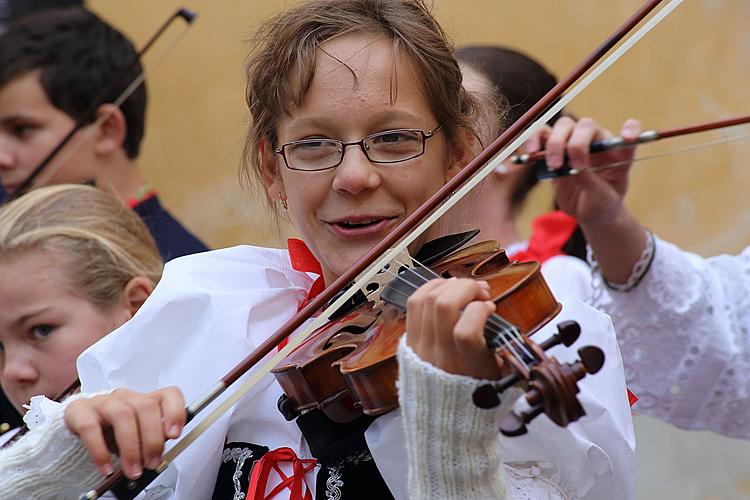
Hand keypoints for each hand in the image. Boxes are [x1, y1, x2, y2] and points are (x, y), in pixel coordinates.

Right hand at [64, 387, 185, 479]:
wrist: (79, 424)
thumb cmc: (114, 430)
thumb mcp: (137, 436)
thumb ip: (152, 440)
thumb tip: (161, 456)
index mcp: (145, 400)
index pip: (168, 394)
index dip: (175, 412)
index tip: (174, 434)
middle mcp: (126, 397)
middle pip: (146, 407)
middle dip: (152, 439)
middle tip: (151, 463)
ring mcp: (103, 402)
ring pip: (122, 415)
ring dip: (130, 448)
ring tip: (132, 470)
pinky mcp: (80, 411)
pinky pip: (90, 427)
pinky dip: (100, 451)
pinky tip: (106, 468)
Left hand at [405, 278, 502, 379]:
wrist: (445, 413)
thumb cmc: (475, 389)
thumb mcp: (497, 372)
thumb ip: (496, 342)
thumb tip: (486, 306)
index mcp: (468, 368)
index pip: (466, 332)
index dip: (479, 310)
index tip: (490, 308)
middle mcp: (440, 356)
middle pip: (443, 306)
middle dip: (466, 287)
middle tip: (480, 291)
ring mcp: (421, 347)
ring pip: (426, 299)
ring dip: (449, 285)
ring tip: (464, 287)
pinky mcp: (410, 340)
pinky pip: (413, 303)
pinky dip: (430, 288)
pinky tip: (446, 288)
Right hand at [525, 116, 640, 225]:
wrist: (588, 212)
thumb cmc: (603, 204)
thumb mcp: (603, 198)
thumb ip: (590, 181)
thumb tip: (572, 168)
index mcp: (617, 151)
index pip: (630, 130)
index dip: (631, 129)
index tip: (628, 138)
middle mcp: (597, 142)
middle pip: (585, 125)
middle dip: (577, 143)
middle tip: (574, 166)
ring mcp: (574, 144)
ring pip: (563, 126)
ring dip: (555, 142)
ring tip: (553, 165)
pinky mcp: (554, 150)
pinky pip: (541, 136)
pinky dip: (533, 140)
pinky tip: (530, 152)